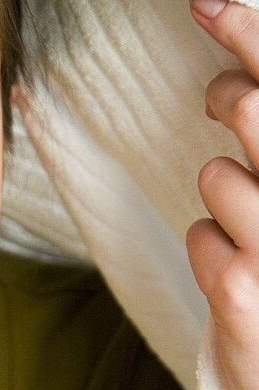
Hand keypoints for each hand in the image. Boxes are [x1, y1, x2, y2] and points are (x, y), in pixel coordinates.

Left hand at [186, 1, 258, 389]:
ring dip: (219, 190)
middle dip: (227, 91)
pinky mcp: (243, 297)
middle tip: (213, 98)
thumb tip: (236, 79)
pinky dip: (208, 247)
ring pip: (219, 177)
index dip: (248, 32)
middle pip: (257, 112)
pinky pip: (200, 238)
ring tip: (244, 222)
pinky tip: (234, 272)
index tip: (206, 4)